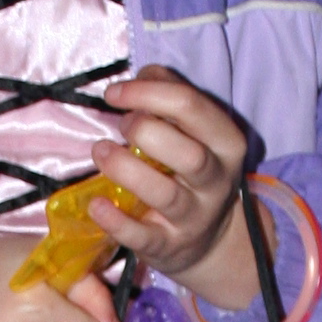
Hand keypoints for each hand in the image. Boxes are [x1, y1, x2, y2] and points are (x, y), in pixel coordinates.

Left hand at [88, 67, 261, 310]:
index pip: (191, 107)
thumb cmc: (191, 173)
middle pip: (188, 153)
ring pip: (165, 194)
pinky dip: (116, 220)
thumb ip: (171, 96)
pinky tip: (96, 204)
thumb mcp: (194, 132)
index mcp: (226, 143)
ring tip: (100, 152)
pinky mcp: (168, 247)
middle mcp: (216, 181)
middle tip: (121, 125)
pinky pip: (142, 236)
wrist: (208, 241)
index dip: (147, 93)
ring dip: (126, 170)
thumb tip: (143, 75)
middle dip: (146, 131)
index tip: (113, 94)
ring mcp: (194, 217)